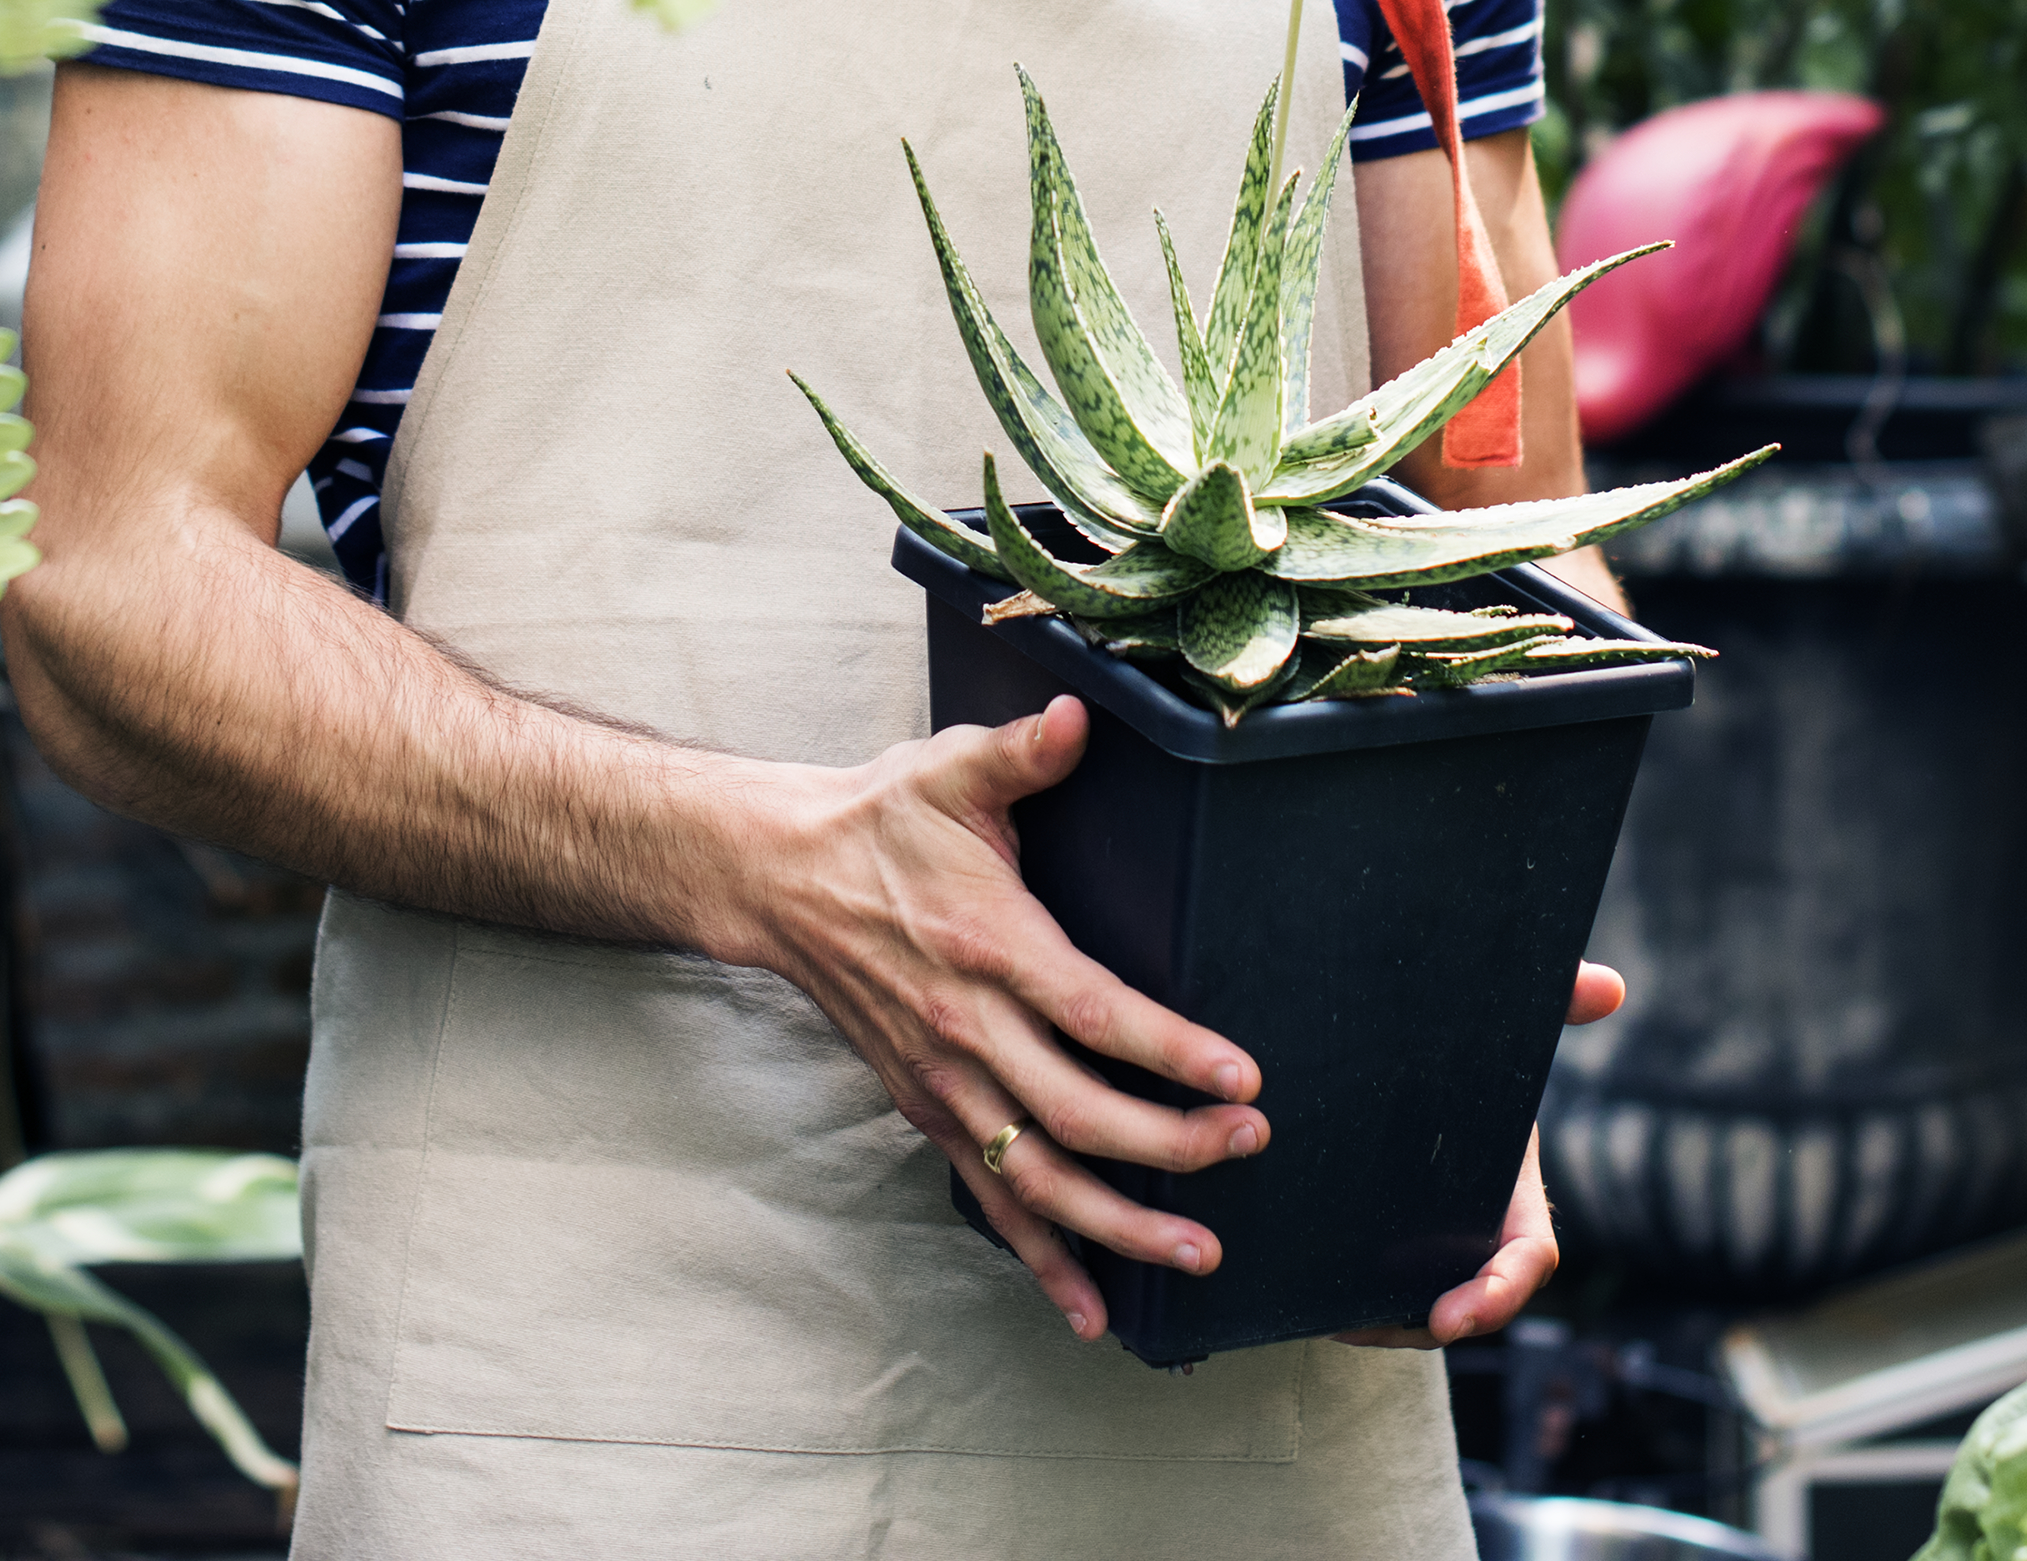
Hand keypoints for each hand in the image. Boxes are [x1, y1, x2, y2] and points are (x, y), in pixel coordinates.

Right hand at [731, 695, 1272, 1340]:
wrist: (780, 879)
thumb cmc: (879, 821)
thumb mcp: (949, 770)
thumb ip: (1022, 751)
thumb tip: (1078, 715)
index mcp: (988, 944)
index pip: (1093, 1013)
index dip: (1170, 1052)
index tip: (1242, 1077)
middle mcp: (966, 1028)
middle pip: (1077, 1113)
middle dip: (1168, 1144)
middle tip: (1246, 1148)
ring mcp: (945, 1083)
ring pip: (1038, 1176)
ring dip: (1118, 1226)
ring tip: (1199, 1252)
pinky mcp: (931, 1112)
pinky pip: (992, 1199)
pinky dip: (1042, 1262)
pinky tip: (1096, 1311)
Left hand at [1340, 961, 1624, 1348]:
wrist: (1413, 1060)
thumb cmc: (1473, 1050)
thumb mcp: (1509, 1025)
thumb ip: (1557, 998)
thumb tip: (1611, 985)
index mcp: (1517, 1196)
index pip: (1526, 1259)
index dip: (1499, 1294)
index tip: (1452, 1316)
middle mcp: (1480, 1234)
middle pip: (1465, 1302)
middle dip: (1423, 1324)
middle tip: (1364, 1323)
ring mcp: (1436, 1250)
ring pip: (1415, 1307)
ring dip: (1380, 1321)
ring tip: (1330, 1316)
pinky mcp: (1390, 1250)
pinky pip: (1379, 1294)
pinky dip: (1352, 1306)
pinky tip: (1310, 1304)